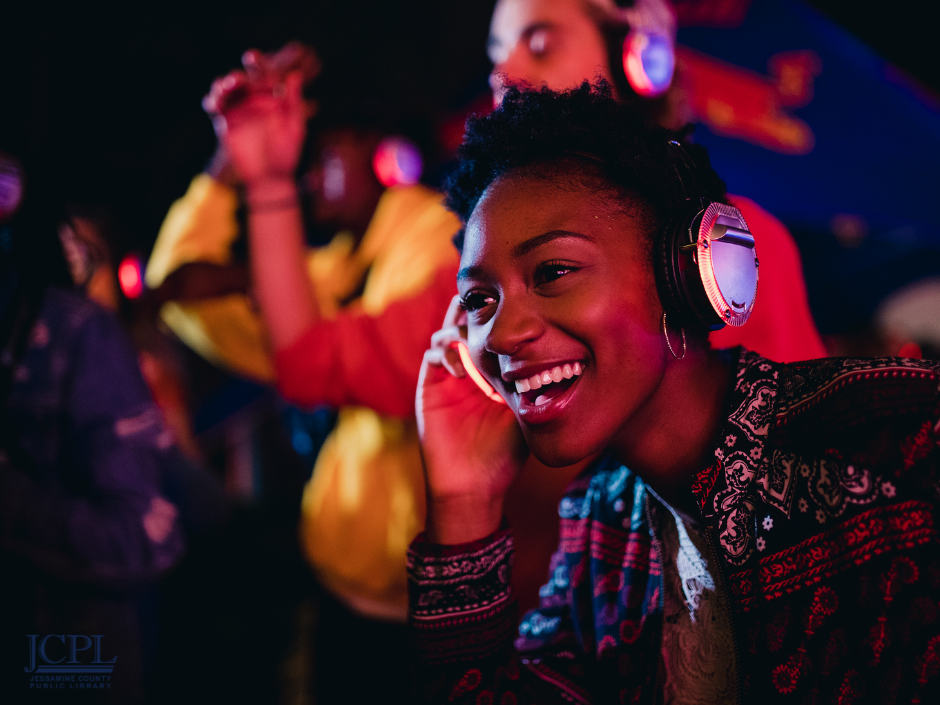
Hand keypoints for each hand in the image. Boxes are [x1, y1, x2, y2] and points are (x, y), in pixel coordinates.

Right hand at [203, 43, 319, 186]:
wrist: (270, 179)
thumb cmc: (287, 154)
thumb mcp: (294, 128)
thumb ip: (293, 102)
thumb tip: (294, 75)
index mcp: (272, 97)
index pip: (265, 74)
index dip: (259, 64)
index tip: (252, 57)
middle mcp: (254, 100)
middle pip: (242, 79)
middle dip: (237, 76)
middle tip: (236, 80)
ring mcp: (238, 110)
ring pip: (226, 89)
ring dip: (222, 85)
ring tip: (225, 89)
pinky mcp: (225, 122)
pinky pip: (215, 106)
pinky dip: (212, 101)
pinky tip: (213, 102)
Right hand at [417, 296, 527, 543]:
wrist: (473, 484)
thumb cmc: (505, 453)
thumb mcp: (528, 412)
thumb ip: (536, 384)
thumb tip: (563, 357)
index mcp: (494, 369)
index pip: (496, 330)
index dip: (502, 316)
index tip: (519, 307)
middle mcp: (470, 367)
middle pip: (468, 321)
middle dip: (479, 310)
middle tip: (493, 305)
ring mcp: (449, 374)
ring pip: (448, 331)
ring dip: (462, 329)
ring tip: (478, 342)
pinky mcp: (431, 384)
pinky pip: (433, 353)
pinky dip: (447, 352)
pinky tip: (464, 369)